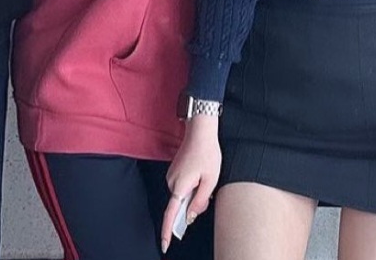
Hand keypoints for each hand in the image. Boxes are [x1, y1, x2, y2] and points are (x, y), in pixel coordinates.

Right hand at [161, 116, 220, 250]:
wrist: (200, 129)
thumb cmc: (207, 152)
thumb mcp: (210, 180)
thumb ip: (200, 201)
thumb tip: (190, 217)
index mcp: (179, 186)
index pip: (170, 215)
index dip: (168, 231)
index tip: (165, 245)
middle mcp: (171, 182)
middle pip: (181, 205)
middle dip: (194, 204)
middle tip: (207, 190)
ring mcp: (171, 176)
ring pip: (183, 196)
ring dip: (194, 194)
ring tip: (205, 176)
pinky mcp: (174, 171)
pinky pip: (182, 187)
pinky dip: (191, 187)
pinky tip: (200, 173)